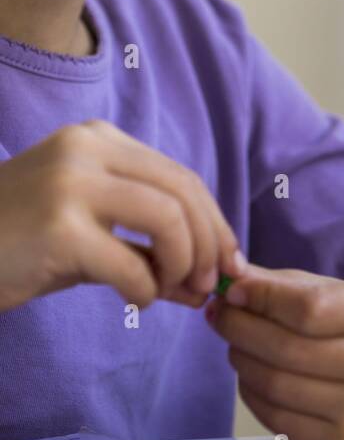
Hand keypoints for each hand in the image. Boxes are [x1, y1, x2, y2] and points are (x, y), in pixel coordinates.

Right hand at [0, 120, 245, 311]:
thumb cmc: (18, 246)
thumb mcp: (91, 236)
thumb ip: (148, 249)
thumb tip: (205, 282)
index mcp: (98, 140)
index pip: (181, 176)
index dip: (214, 221)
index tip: (227, 261)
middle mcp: (87, 150)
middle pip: (183, 192)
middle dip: (210, 243)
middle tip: (210, 284)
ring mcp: (71, 184)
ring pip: (168, 218)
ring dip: (184, 263)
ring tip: (176, 291)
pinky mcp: (58, 228)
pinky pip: (130, 262)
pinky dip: (146, 288)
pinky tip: (135, 299)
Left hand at [206, 265, 343, 439]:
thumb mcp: (322, 290)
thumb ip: (274, 284)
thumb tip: (226, 281)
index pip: (308, 308)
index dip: (261, 299)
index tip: (231, 293)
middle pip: (289, 349)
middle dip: (240, 330)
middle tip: (221, 318)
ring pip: (278, 386)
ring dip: (242, 362)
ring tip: (237, 347)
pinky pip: (277, 420)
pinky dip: (252, 395)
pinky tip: (251, 378)